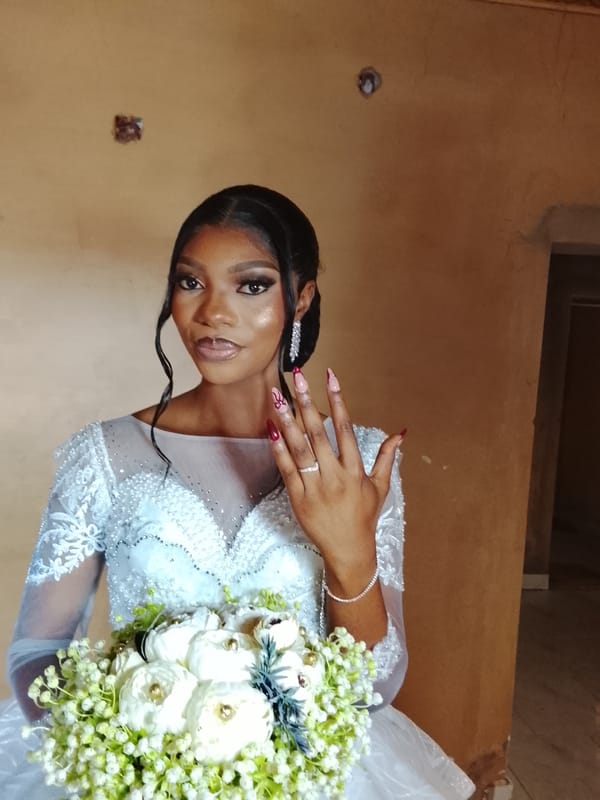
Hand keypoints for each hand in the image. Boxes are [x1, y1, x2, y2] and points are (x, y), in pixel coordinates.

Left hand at [267, 367, 404, 593]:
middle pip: (318, 433)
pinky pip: (287, 469)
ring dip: (287, 420)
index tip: (330, 377)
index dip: (338, 400)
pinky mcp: (298, 498)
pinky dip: (278, 449)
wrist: (348, 550)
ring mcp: (315, 487)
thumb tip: (400, 433)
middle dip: (307, 402)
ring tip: (278, 396)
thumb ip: (386, 457)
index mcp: (355, 470)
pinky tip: (271, 428)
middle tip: (296, 378)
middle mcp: (335, 475)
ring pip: (299, 448)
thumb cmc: (364, 517)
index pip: (345, 428)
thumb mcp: (380, 487)